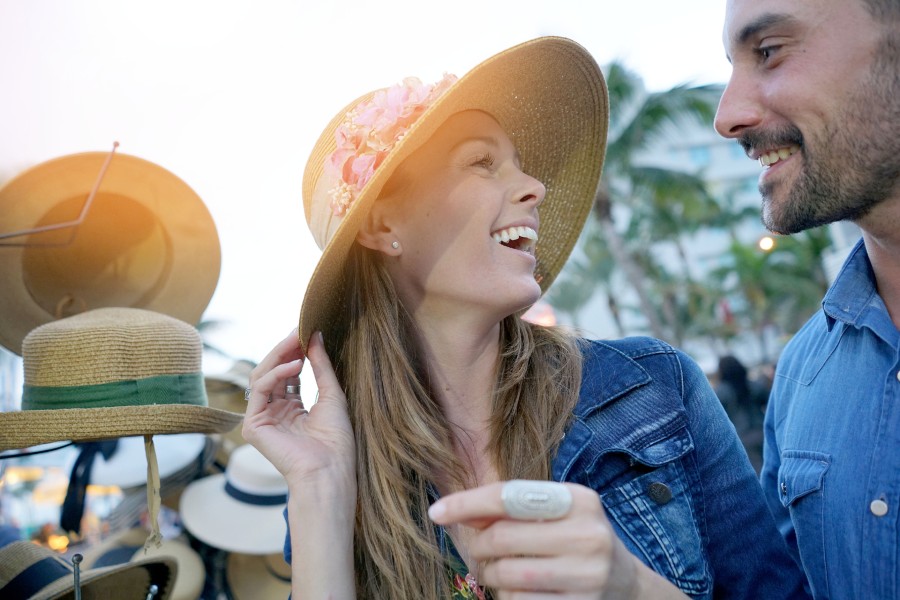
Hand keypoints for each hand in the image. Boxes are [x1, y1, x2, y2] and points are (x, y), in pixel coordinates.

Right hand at [242, 330, 355, 487]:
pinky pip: (260, 389)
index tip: (306, 332)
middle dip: (285, 350)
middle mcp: (275, 413)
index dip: (295, 353)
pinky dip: (275, 373)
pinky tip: (294, 365)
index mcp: (293, 410)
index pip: (288, 375)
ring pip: (261, 376)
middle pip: (272, 373)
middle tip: (298, 331)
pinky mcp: (253, 426)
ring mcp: (263, 419)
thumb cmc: (336, 440)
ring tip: (297, 342)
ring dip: (279, 356)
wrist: (330, 470)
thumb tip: (315, 336)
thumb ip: (321, 366)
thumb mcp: (332, 394)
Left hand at [428, 481, 660, 599]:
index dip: (467, 503)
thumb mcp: (551, 513)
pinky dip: (509, 597)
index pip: (510, 496)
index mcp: (579, 500)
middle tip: (479, 551)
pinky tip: (518, 589)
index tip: (435, 512)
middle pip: (502, 538)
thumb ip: (508, 508)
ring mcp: (589, 575)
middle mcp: (589, 534)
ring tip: (499, 571)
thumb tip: (452, 510)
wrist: (624, 583)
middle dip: (479, 546)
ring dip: (491, 575)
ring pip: (508, 575)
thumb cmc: (572, 538)